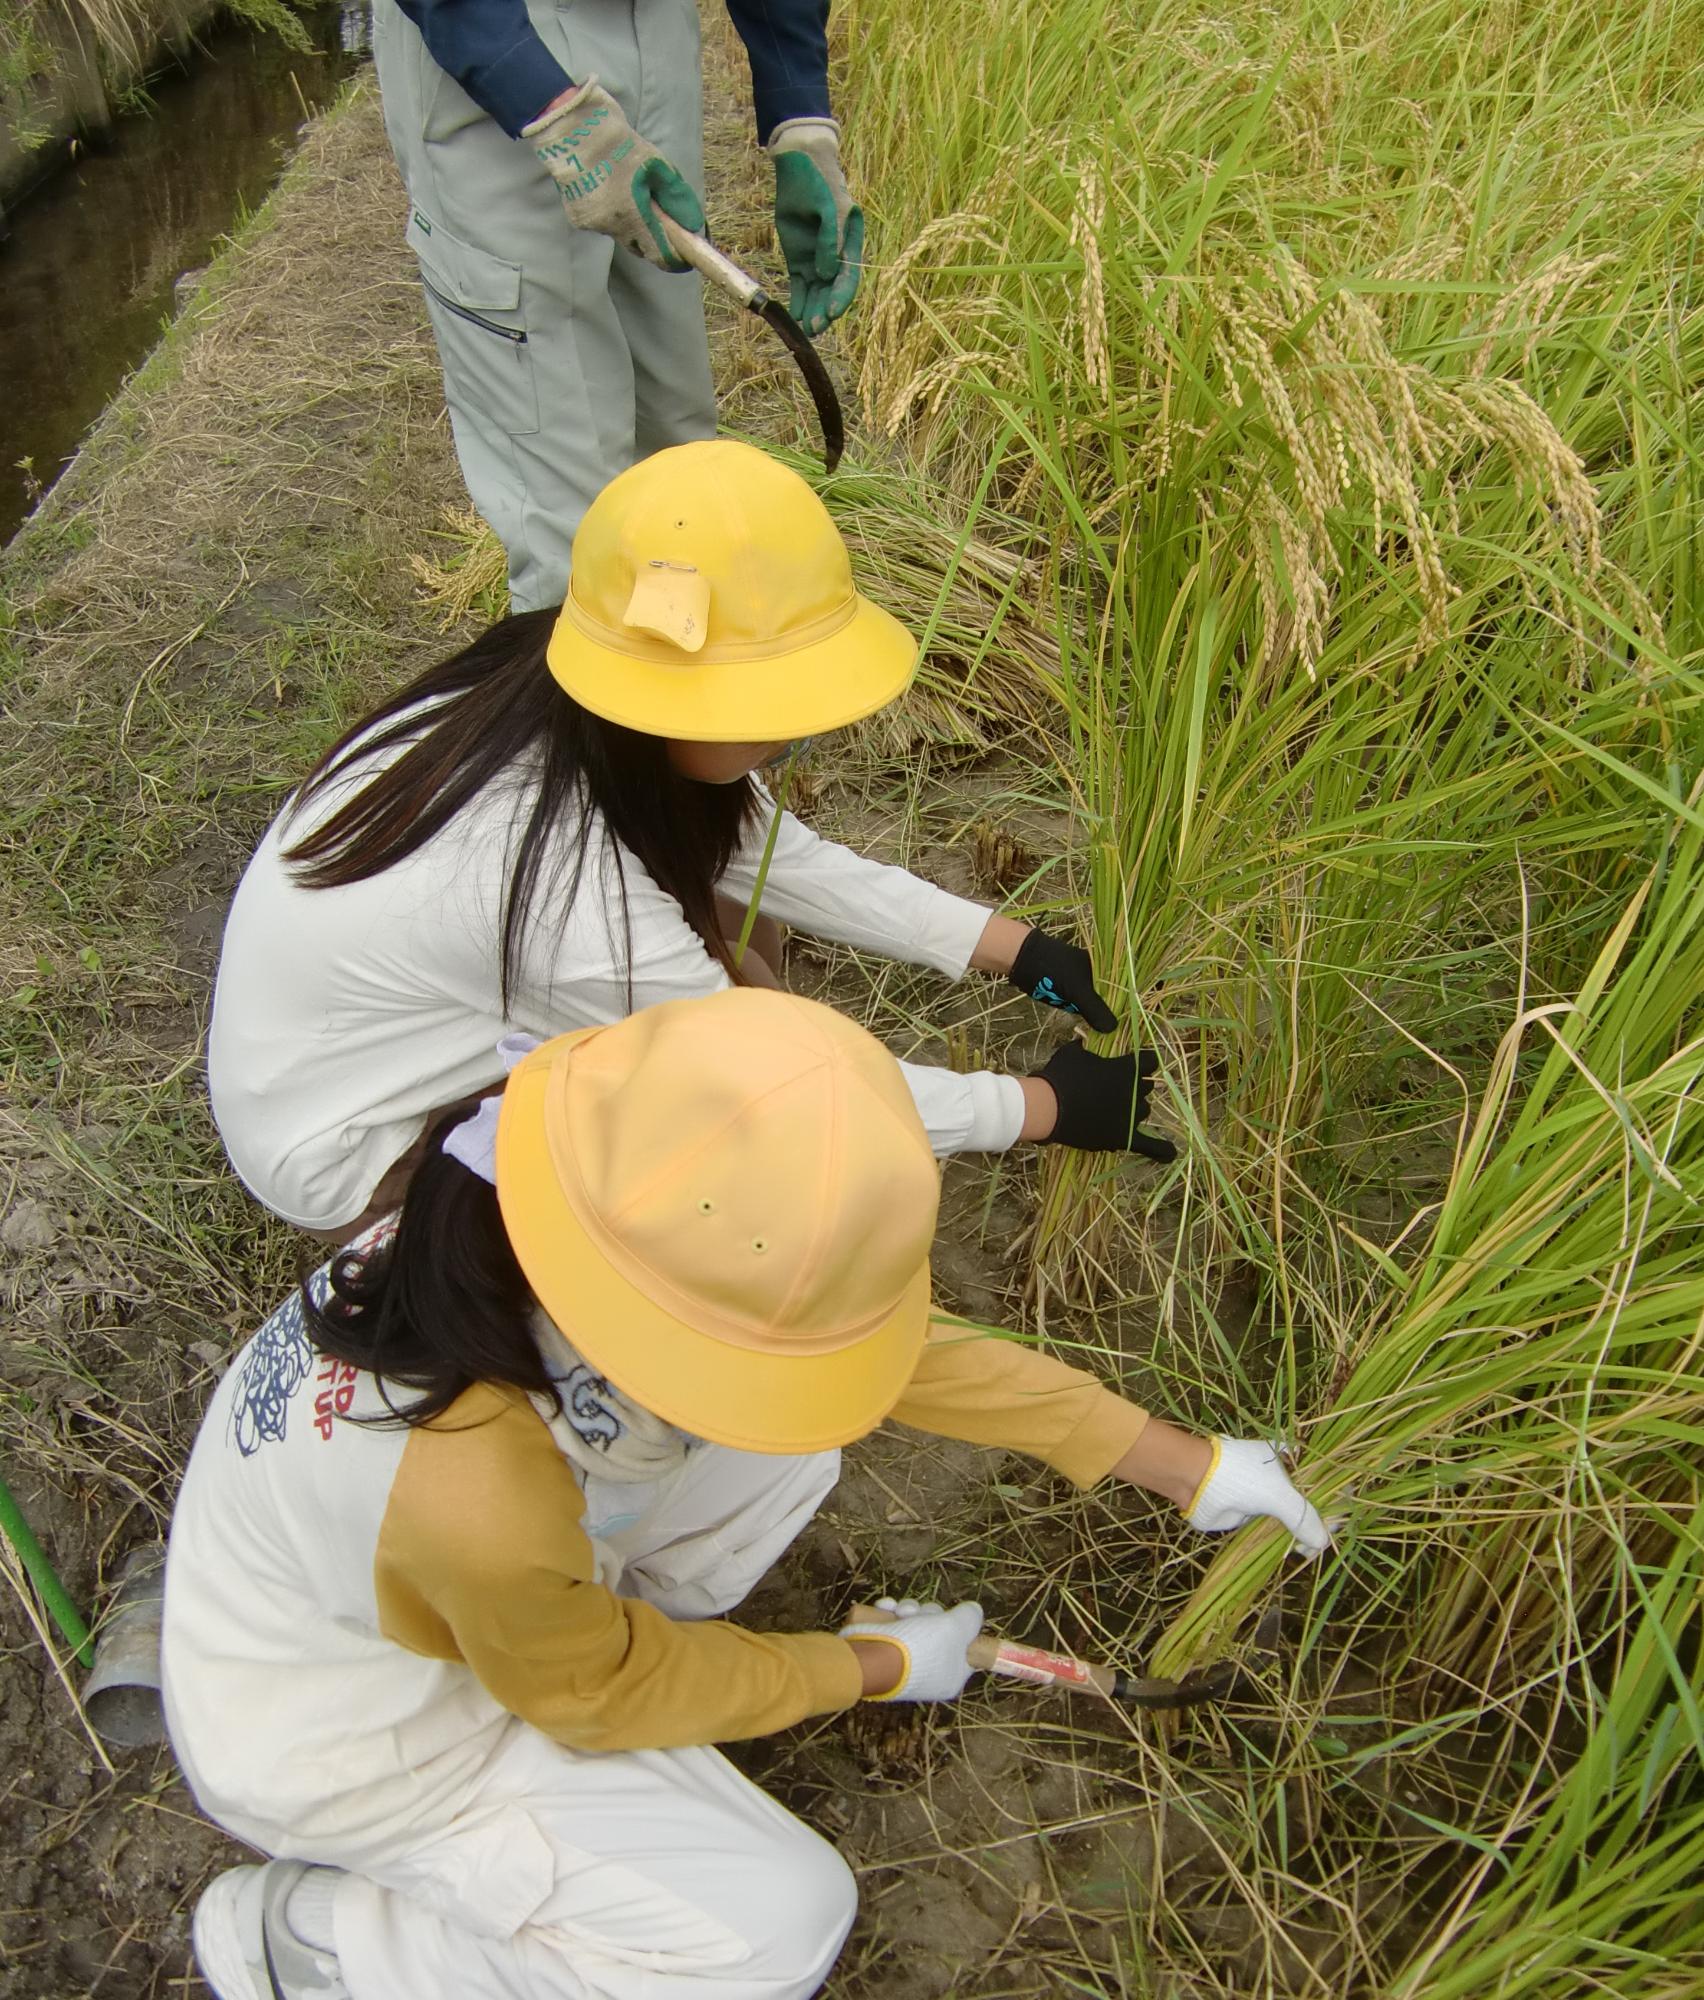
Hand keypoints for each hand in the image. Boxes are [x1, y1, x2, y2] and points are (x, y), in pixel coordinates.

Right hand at [526, 78, 704, 268]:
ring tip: (626, 190)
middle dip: (652, 237)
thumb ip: (676, 198)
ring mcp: (593, 225)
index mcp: (634, 215)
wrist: (573, 129)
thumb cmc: (620, 145)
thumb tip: (693, 225)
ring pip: (620, 234)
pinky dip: (609, 213)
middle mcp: (613, 227)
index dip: (675, 258)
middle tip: (656, 213)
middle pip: (640, 247)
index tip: (684, 254)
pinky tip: (605, 188)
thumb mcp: (657, 165)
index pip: (660, 255)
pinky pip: (602, 224)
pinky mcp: (577, 218)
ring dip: (629, 222)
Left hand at [767, 117, 862, 334]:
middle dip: (824, 311)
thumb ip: (829, 241)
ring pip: (816, 293)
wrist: (800, 166)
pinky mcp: (799, 261)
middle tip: (814, 328)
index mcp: (851, 244)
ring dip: (812, 311)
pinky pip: (800, 287)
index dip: (841, 297)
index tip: (830, 312)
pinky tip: (795, 318)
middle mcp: (836, 256)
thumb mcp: (828, 208)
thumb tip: (826, 275)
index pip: (849, 277)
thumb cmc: (819, 183)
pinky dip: (798, 302)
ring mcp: (817, 260)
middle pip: (832, 290)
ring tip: (805, 330)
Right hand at [838, 1597, 983, 1700]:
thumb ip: (971, 1618)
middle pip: (939, 1630)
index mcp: (950, 1676)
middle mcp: (929, 1670)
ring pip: (915, 1622)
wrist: (876, 1656)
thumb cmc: (923, 1647)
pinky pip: (892, 1623)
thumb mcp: (958, 1628)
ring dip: (908, 1609)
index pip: (965, 1651)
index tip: (957, 1619)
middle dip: (929, 1614)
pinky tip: (885, 1608)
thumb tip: (974, 1611)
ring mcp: (905, 1661)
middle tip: (924, 1615)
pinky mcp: (884, 1648)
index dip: (962, 1630)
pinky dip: (888, 1612)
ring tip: (901, 1612)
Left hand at [1006, 929, 1117, 1032]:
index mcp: (1104, 969)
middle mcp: (1096, 974)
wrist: (1021, 959)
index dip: (1123, 1010)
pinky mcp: (1066, 987)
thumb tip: (1113, 1029)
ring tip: (1097, 1031)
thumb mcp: (1078, 991)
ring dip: (1092, 1015)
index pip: (1122, 991)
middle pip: (1108, 999)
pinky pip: (1078, 1002)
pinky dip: (1079, 1011)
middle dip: (1107, 1015)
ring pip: (1092, 1002)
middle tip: (1109, 1034)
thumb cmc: (1052, 970)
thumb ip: (1095, 1010)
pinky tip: (1083, 1023)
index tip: (1124, 1028)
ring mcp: (1080, 980)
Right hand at [1029, 1040, 1176, 1160]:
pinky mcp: (1124, 1138)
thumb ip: (1085, 1048)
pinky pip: (1150, 1146)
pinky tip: (1171, 1153)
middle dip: (1134, 1085)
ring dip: (1134, 1108)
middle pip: (1147, 1086)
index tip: (1134, 1061)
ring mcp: (1131, 1116)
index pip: (1150, 1060)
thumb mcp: (1072, 1053)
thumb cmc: (1060, 1076)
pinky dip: (1161, 1150)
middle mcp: (1135, 1092)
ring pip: (1144, 1110)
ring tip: (1115, 1110)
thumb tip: (1083, 1042)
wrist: (1048, 1107)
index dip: (1143, 1061)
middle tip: (1113, 1088)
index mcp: (1127, 1068)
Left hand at [1185, 1437, 1331, 1557]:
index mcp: (1290, 1461)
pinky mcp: (1250, 1515)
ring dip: (1298, 1536)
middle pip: (1306, 1505)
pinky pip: (1272, 1530)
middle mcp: (1279, 1478)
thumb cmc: (1239, 1476)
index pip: (1320, 1483)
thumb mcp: (1279, 1495)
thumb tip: (1323, 1543)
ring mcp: (1264, 1497)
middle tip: (1319, 1544)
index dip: (1331, 1504)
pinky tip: (1293, 1551)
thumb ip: (1303, 1518)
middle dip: (1314, 1526)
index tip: (1339, 1524)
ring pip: (1289, 1520)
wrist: (1195, 1480)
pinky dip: (1281, 1541)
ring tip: (1306, 1550)